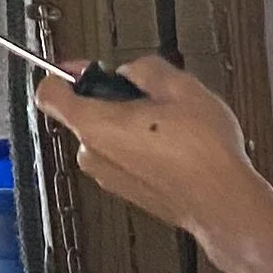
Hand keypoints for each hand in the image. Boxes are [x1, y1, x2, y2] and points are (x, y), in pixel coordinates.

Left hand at [36, 53, 272, 257]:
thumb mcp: (180, 87)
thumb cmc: (203, 154)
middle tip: (149, 96)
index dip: (65, 74)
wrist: (223, 203)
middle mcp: (94, 155)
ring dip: (130, 124)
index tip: (82, 69)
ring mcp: (108, 177)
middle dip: (113, 98)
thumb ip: (144, 68)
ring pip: (106, 136)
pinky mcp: (127, 191)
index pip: (49, 93)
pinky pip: (122, 157)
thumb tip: (133, 70)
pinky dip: (140, 147)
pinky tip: (174, 146)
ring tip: (171, 124)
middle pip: (84, 113)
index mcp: (96, 125)